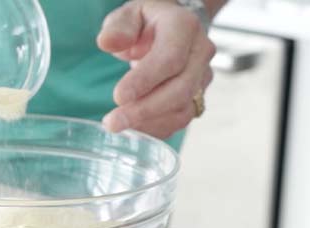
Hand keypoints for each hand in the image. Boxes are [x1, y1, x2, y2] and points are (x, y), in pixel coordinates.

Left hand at [97, 0, 215, 137]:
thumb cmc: (147, 23)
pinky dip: (156, 128)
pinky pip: (180, 119)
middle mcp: (200, 52)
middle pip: (180, 89)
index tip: (118, 97)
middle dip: (144, 110)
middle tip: (113, 122)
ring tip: (118, 125)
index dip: (145, 81)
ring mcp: (202, 76)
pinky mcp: (198, 96)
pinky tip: (134, 128)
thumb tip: (107, 42)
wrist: (170, 28)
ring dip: (149, 123)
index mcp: (183, 27)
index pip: (170, 59)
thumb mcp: (128, 16)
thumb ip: (119, 28)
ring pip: (183, 109)